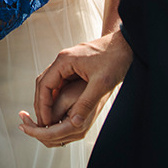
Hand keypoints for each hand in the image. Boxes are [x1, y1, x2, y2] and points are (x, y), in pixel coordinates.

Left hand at [18, 79, 103, 147]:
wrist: (104, 81)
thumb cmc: (88, 85)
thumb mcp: (67, 95)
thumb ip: (54, 111)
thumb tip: (42, 122)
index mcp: (75, 125)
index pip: (48, 134)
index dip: (32, 130)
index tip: (22, 124)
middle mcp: (77, 131)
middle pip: (49, 138)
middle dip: (33, 129)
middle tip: (22, 116)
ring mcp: (77, 129)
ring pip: (52, 136)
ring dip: (38, 126)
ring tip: (27, 114)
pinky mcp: (76, 124)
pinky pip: (58, 130)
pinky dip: (46, 124)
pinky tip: (41, 113)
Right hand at [19, 29, 131, 146]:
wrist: (125, 45)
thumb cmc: (115, 59)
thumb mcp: (101, 84)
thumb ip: (86, 103)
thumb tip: (74, 123)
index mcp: (64, 61)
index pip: (44, 85)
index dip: (42, 105)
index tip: (45, 121)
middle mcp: (62, 60)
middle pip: (43, 84)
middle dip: (41, 104)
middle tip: (43, 123)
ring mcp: (68, 63)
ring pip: (50, 83)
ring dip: (48, 100)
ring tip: (50, 118)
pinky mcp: (74, 66)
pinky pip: (61, 83)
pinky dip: (58, 96)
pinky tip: (61, 108)